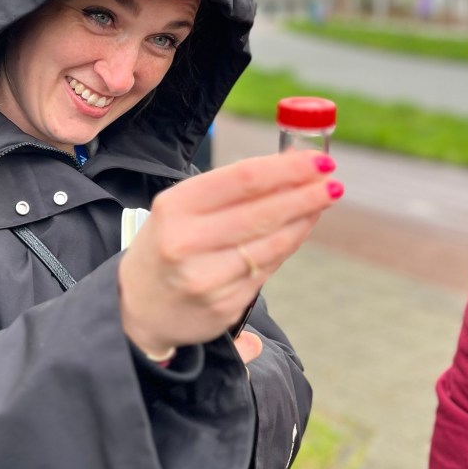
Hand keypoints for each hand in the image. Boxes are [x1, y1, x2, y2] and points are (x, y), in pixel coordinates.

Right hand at [118, 149, 341, 357]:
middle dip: (305, 194)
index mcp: (175, 207)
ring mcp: (205, 279)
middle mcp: (187, 243)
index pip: (243, 180)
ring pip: (271, 244)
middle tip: (333, 181)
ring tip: (322, 201)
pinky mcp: (222, 308)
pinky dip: (288, 246)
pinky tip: (300, 229)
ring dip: (304, 220)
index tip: (318, 160)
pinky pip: (267, 271)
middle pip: (262, 212)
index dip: (287, 169)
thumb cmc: (167, 245)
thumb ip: (229, 191)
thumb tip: (291, 166)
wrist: (134, 308)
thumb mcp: (179, 209)